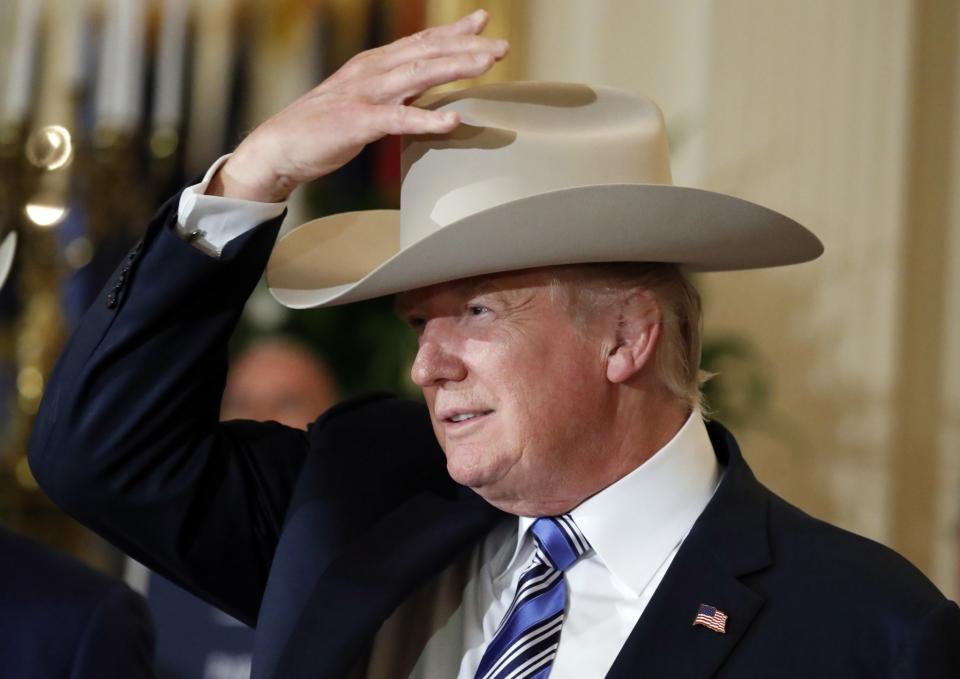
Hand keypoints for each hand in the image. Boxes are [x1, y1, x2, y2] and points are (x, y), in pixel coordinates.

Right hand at [208, 9, 507, 202]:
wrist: (278, 147)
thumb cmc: (322, 127)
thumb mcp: (364, 101)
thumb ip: (395, 93)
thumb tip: (427, 92)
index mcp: (373, 65)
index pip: (419, 43)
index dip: (452, 32)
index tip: (483, 22)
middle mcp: (371, 72)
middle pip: (426, 53)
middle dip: (466, 48)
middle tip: (501, 46)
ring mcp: (365, 95)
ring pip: (418, 75)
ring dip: (455, 68)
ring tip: (487, 65)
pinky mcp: (358, 122)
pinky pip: (398, 119)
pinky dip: (427, 118)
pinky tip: (452, 120)